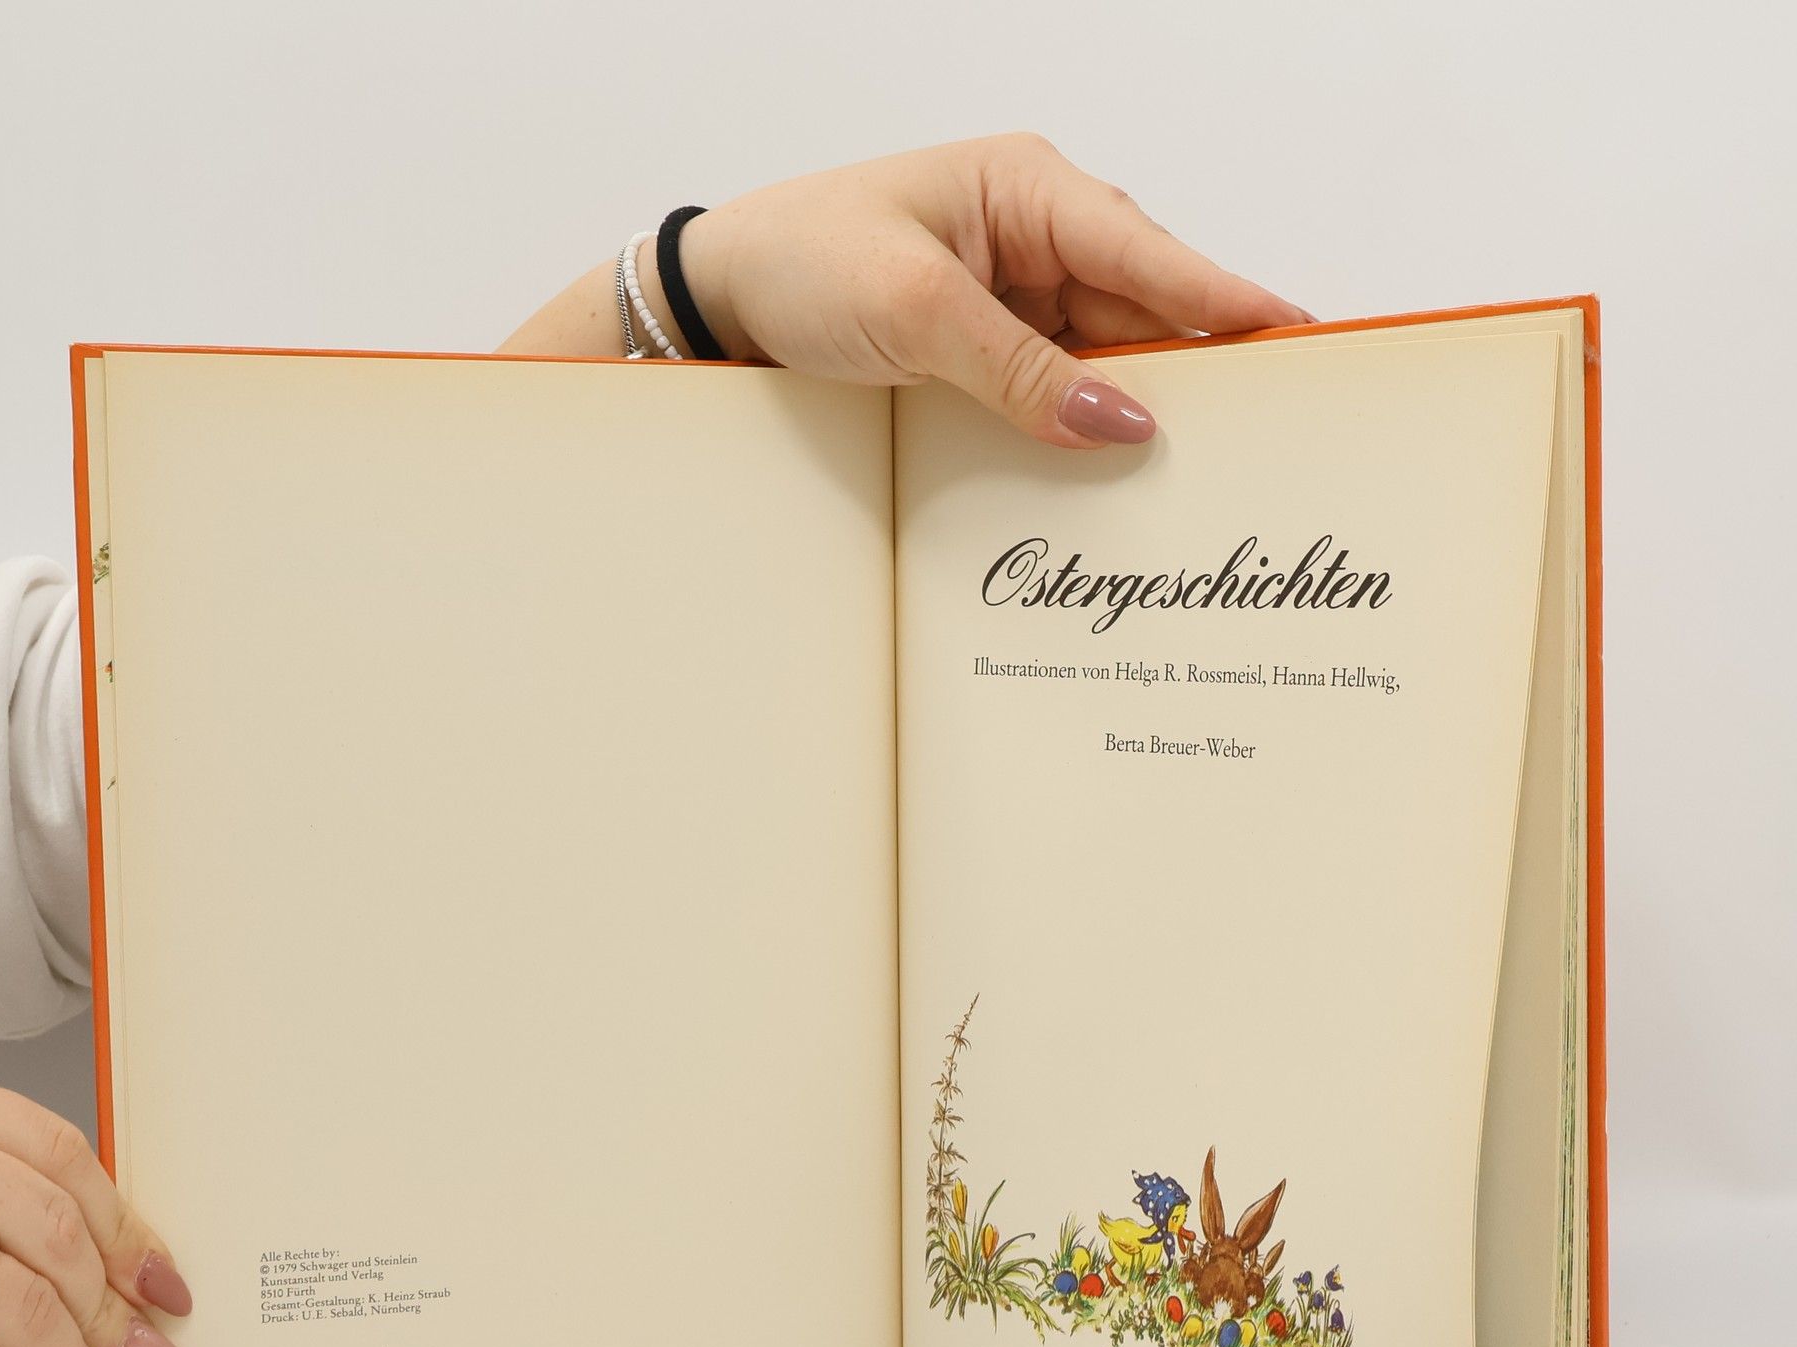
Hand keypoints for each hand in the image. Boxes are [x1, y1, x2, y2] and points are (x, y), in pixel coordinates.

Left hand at [503, 134, 1310, 447]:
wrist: (721, 299)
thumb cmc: (803, 261)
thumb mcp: (915, 313)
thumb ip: (1022, 371)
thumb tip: (1123, 426)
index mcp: (1031, 192)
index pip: (1156, 258)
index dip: (1234, 307)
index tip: (1303, 347)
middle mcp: (1039, 238)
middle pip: (1148, 314)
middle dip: (1198, 375)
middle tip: (1261, 440)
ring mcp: (1018, 296)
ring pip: (1108, 362)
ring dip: (1138, 414)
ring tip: (1198, 476)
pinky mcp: (990, 347)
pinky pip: (1059, 390)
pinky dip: (1082, 429)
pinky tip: (1111, 474)